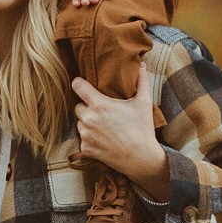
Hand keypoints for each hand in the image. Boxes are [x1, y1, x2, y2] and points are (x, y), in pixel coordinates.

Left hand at [71, 61, 169, 197]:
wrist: (140, 158)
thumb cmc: (142, 129)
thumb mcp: (144, 103)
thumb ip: (142, 81)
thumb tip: (142, 64)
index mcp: (99, 105)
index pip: (77, 86)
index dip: (78, 83)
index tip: (82, 84)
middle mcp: (88, 119)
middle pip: (78, 106)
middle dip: (87, 107)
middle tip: (102, 112)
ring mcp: (85, 134)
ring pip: (79, 123)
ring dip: (87, 123)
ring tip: (104, 127)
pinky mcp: (85, 148)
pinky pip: (82, 138)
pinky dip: (90, 138)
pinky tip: (104, 139)